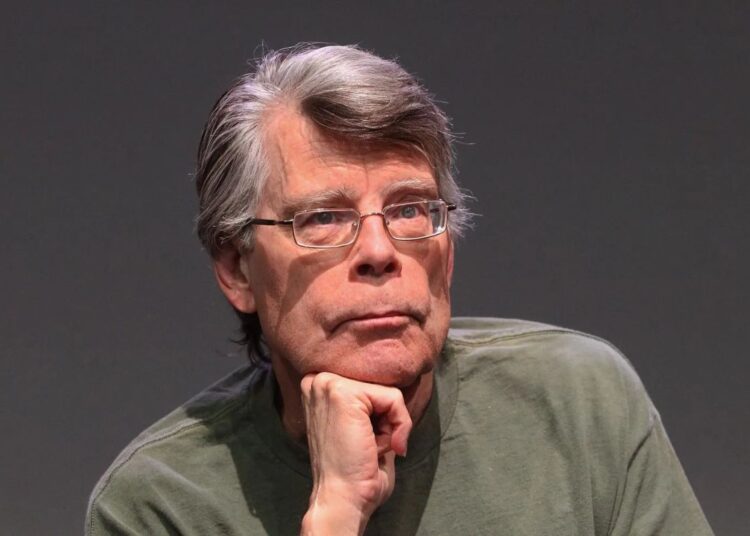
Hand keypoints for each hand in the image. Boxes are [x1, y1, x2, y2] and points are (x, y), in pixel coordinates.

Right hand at [299, 372, 412, 534]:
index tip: (370, 442)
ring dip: (392, 425)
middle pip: (380, 385)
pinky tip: (378, 447)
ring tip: (371, 447)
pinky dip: (399, 425)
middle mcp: (318, 380)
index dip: (381, 414)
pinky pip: (394, 399)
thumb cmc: (355, 472)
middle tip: (372, 447)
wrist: (342, 499)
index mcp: (319, 387)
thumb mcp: (363, 425)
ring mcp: (328, 384)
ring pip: (389, 392)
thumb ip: (373, 402)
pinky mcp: (343, 394)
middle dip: (387, 419)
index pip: (371, 384)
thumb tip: (401, 384)